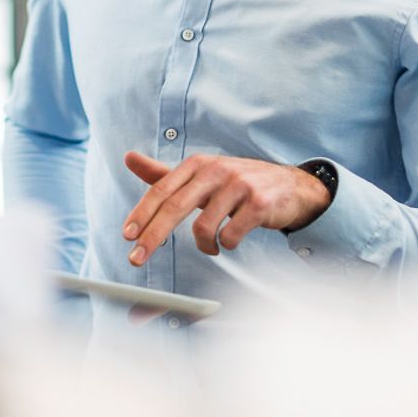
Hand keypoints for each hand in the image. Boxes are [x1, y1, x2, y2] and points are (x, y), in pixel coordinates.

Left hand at [121, 151, 331, 265]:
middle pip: (175, 206)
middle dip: (153, 236)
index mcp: (198, 164)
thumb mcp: (200, 176)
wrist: (290, 186)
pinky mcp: (259, 204)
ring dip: (203, 245)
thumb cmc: (237, 183)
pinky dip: (227, 244)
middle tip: (137, 258)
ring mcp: (239, 186)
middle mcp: (216, 171)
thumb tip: (128, 158)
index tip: (127, 235)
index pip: (162, 189)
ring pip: (204, 227)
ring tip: (212, 246)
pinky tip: (231, 241)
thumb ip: (164, 173)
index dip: (142, 213)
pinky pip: (231, 235)